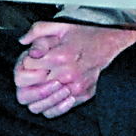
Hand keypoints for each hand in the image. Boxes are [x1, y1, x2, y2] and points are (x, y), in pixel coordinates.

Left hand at [11, 21, 135, 117]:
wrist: (110, 43)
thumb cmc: (85, 34)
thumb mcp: (60, 26)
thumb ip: (38, 32)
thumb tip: (24, 42)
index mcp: (61, 56)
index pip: (28, 66)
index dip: (25, 61)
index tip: (31, 57)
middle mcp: (68, 74)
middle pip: (31, 87)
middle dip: (28, 78)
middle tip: (34, 70)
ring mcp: (76, 88)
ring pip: (41, 103)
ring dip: (36, 94)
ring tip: (41, 81)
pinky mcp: (82, 96)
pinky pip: (56, 110)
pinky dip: (48, 105)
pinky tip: (50, 93)